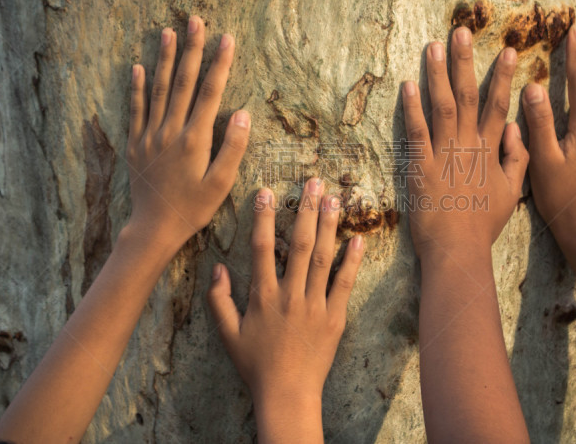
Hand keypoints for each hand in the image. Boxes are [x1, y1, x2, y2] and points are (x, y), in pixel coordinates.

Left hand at [127, 16, 249, 248]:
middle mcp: (170, 131)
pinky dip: (136, 86)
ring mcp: (150, 135)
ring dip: (163, 58)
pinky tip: (137, 66)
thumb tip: (243, 112)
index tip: (227, 38)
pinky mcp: (136, 143)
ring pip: (157, 89)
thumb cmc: (193, 208)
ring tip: (167, 31)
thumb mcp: (222, 184)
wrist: (154, 227)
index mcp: (195, 139)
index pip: (209, 92)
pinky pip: (135, 108)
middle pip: (182, 82)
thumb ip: (233, 147)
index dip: (220, 63)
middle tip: (195, 20)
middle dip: (191, 49)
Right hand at [207, 180, 363, 407]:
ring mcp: (314, 304)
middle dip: (305, 210)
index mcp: (263, 296)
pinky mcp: (334, 317)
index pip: (261, 247)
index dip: (262, 216)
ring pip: (322, 258)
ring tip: (334, 198)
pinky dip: (351, 261)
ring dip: (328, 226)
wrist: (287, 393)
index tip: (266, 191)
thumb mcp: (228, 334)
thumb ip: (219, 300)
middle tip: (313, 182)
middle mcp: (289, 295)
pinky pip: (344, 284)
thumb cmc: (256, 365)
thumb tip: (218, 268)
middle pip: (298, 244)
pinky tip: (358, 239)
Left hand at [402, 27, 528, 255]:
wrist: (459, 250)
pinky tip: (408, 84)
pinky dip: (413, 108)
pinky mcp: (421, 167)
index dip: (505, 77)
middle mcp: (469, 146)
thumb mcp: (511, 193)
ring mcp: (444, 155)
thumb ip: (517, 159)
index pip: (501, 106)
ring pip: (443, 106)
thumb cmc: (483, 225)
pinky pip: (417, 132)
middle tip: (460, 31)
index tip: (510, 50)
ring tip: (433, 45)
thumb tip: (519, 129)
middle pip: (470, 96)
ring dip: (438, 74)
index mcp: (491, 151)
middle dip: (466, 62)